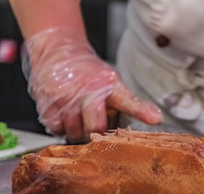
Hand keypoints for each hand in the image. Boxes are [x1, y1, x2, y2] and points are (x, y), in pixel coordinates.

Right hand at [22, 27, 162, 141]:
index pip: (129, 101)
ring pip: (74, 132)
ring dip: (76, 129)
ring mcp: (66, 96)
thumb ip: (124, 102)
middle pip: (96, 128)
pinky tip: (64, 113)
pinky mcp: (48, 102)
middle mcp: (89, 90)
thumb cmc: (88, 72)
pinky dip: (60, 126)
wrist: (58, 51)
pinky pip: (56, 128)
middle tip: (93, 121)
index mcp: (110, 85)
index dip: (142, 112)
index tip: (155, 118)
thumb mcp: (110, 81)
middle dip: (95, 131)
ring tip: (77, 113)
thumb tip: (151, 120)